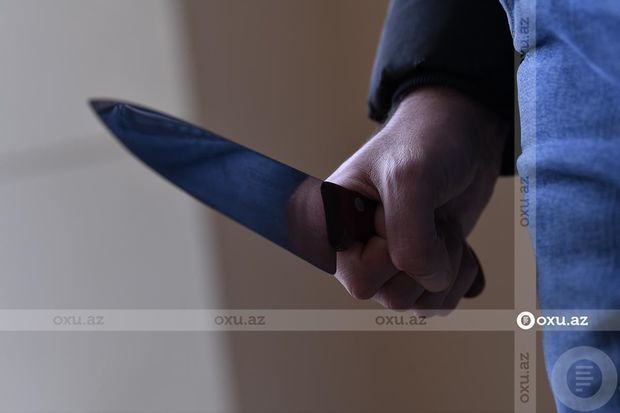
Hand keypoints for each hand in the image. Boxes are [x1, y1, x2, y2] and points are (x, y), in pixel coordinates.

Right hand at [328, 87, 506, 310]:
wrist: (463, 134)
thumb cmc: (425, 143)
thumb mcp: (410, 179)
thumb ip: (409, 238)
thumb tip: (428, 280)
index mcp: (334, 228)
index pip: (359, 279)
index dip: (391, 251)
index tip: (396, 209)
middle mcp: (357, 252)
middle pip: (393, 297)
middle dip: (426, 257)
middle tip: (427, 214)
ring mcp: (388, 265)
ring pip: (419, 305)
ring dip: (446, 265)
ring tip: (440, 224)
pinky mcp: (419, 270)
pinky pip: (440, 302)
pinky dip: (460, 273)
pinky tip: (454, 240)